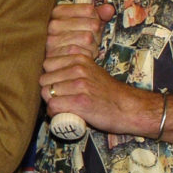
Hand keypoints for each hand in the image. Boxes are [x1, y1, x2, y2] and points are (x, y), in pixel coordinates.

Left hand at [41, 2, 154, 134]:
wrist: (128, 108)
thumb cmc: (107, 92)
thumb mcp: (91, 71)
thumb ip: (73, 67)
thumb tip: (49, 72)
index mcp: (79, 58)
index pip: (47, 64)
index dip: (51, 77)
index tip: (60, 85)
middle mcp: (78, 69)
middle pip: (44, 80)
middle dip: (49, 91)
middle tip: (63, 99)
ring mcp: (79, 85)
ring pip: (47, 93)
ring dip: (52, 103)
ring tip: (66, 106)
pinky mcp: (80, 101)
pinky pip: (53, 106)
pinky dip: (55, 112)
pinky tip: (66, 113)